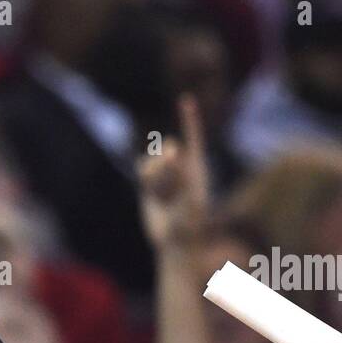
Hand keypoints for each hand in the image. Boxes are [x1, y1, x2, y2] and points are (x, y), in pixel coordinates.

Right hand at [137, 94, 209, 255]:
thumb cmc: (191, 220)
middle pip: (168, 151)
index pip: (193, 138)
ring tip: (162, 195)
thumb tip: (172, 145)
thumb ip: (181, 169)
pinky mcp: (151, 185)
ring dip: (155, 176)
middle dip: (166, 163)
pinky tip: (150, 188)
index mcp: (197, 167)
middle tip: (170, 177)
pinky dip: (147, 175)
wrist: (177, 242)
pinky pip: (143, 169)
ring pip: (153, 161)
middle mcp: (182, 168)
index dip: (189, 119)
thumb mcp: (191, 194)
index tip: (186, 101)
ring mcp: (166, 176)